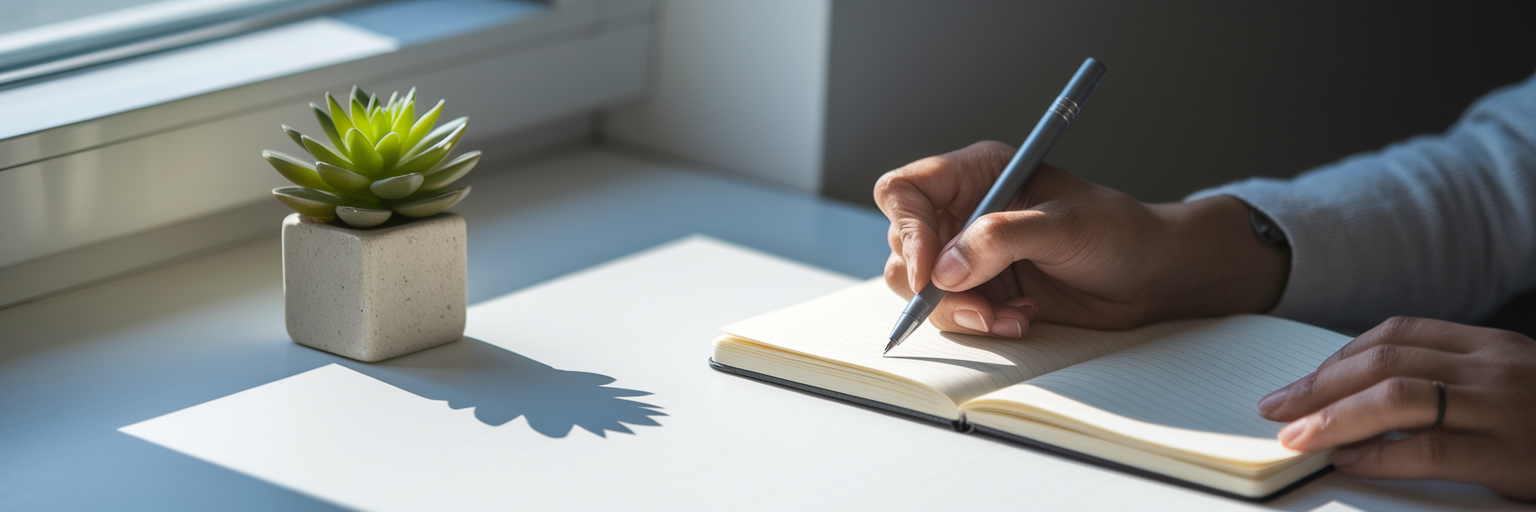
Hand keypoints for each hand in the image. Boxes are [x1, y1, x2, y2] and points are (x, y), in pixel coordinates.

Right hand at [874, 141, 1288, 337]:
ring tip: (1009, 314)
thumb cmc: (1120, 233)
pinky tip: (1021, 318)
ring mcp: (968, 255)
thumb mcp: (1065, 225)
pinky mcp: (981, 292)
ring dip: (959, 310)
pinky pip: (950, 313)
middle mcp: (964, 211)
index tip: (929, 272)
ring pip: (919, 288)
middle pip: (902, 246)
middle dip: (932, 284)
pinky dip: (979, 324)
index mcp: (979, 173)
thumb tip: (945, 268)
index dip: (907, 230)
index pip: (905, 192)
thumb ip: (1001, 239)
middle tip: (976, 304)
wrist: (1152, 278)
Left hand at [1259, 317, 1535, 499]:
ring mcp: (1506, 407)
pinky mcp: (1512, 455)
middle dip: (1319, 384)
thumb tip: (1371, 395)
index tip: (1304, 382)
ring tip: (1297, 435)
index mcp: (1492, 346)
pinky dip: (1379, 453)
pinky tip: (1349, 460)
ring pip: (1398, 396)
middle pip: (1385, 360)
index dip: (1340, 358)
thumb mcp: (1513, 387)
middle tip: (1276, 407)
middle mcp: (1496, 367)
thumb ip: (1454, 382)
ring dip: (1334, 415)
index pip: (1398, 334)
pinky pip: (1431, 448)